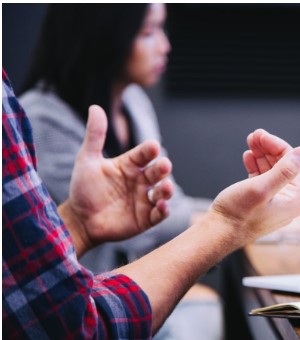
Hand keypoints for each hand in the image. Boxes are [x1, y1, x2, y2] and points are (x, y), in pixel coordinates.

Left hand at [59, 105, 173, 254]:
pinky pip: (159, 214)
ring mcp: (145, 199)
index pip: (144, 154)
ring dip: (167, 190)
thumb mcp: (87, 160)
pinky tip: (161, 206)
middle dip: (162, 168)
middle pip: (157, 172)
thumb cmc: (84, 188)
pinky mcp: (146, 218)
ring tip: (166, 187)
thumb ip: (95, 135)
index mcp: (130, 165)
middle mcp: (141, 180)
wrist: (79, 220)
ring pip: (162, 192)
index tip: (153, 146)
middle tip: (164, 165)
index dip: (149, 150)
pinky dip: (163, 210)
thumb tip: (95, 107)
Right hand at [208, 129, 299, 242]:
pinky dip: (256, 166)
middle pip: (284, 166)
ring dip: (262, 155)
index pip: (294, 164)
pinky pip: (263, 179)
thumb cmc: (237, 214)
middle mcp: (288, 202)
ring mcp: (274, 202)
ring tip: (250, 142)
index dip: (278, 146)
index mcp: (294, 200)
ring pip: (272, 170)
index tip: (261, 135)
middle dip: (269, 148)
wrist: (217, 233)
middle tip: (254, 135)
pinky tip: (248, 157)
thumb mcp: (261, 188)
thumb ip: (284, 170)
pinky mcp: (261, 202)